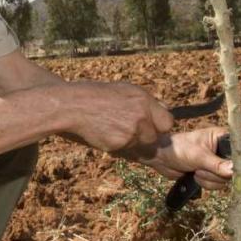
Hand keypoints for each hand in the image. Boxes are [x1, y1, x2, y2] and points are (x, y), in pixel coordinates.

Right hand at [58, 82, 173, 153]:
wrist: (72, 106)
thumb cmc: (96, 95)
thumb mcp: (124, 90)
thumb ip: (147, 102)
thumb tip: (166, 109)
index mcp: (144, 101)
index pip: (168, 123)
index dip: (159, 126)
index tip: (151, 126)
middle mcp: (141, 118)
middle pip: (154, 138)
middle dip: (145, 136)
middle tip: (127, 128)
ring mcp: (130, 133)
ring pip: (139, 146)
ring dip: (130, 142)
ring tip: (112, 128)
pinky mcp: (119, 146)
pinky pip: (125, 150)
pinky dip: (117, 145)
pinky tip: (105, 133)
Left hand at [124, 127, 240, 189]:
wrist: (161, 157)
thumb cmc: (178, 149)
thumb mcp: (198, 156)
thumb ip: (216, 164)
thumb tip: (234, 171)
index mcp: (223, 138)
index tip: (240, 172)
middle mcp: (224, 150)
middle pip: (237, 170)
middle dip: (218, 173)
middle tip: (202, 168)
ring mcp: (218, 163)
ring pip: (226, 180)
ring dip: (210, 179)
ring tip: (195, 170)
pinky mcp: (212, 174)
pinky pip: (217, 185)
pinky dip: (206, 183)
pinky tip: (194, 176)